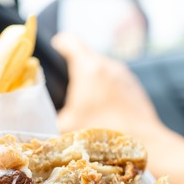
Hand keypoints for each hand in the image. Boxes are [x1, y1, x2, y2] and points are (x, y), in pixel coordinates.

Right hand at [53, 33, 168, 144]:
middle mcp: (108, 65)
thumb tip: (40, 116)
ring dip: (93, 80)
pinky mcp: (135, 87)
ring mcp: (124, 75)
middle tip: (66, 84)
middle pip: (87, 56)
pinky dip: (107, 90)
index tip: (55, 48)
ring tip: (86, 102)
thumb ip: (50, 116)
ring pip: (103, 70)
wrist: (143, 143)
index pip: (70, 41)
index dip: (59, 43)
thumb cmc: (101, 132)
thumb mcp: (66, 126)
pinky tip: (104, 110)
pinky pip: (116, 82)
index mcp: (88, 68)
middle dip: (76, 67)